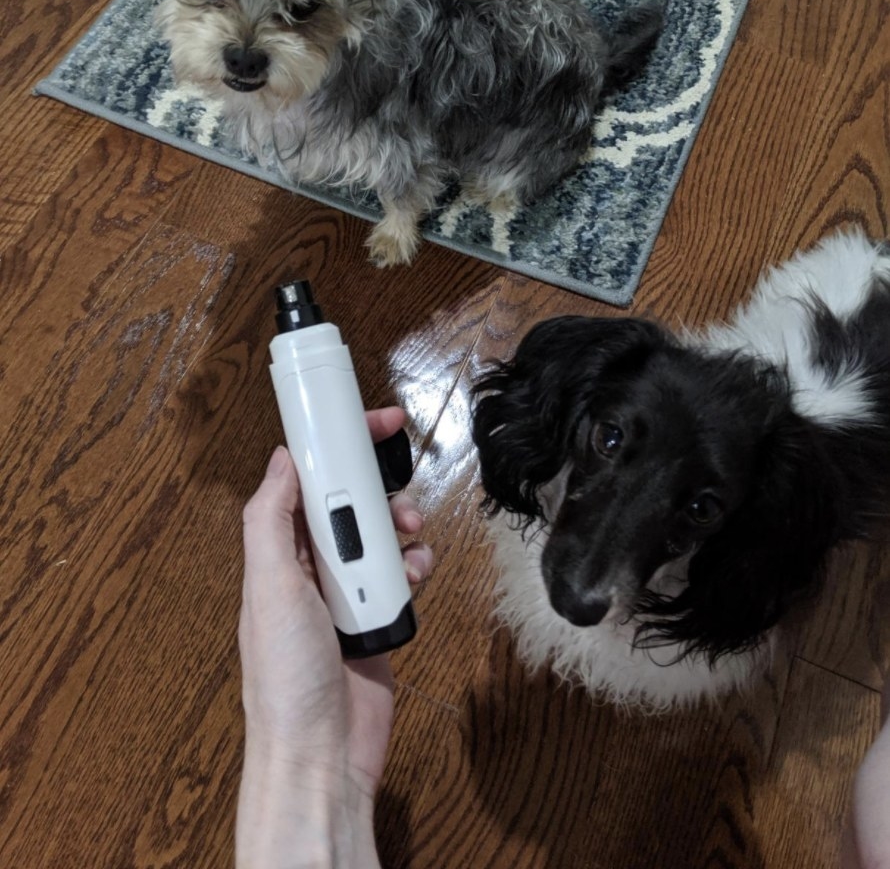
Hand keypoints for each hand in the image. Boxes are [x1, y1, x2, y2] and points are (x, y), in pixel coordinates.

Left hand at [236, 407, 431, 868]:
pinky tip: (417, 574)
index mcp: (278, 555)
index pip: (305, 483)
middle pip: (348, 504)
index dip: (334, 447)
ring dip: (400, 524)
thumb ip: (271, 520)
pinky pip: (402, 575)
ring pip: (380, 536)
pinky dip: (415, 567)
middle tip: (400, 470)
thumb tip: (281, 459)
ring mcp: (346, 594)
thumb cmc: (287, 678)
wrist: (323, 754)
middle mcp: (311, 570)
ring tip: (412, 529)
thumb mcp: (269, 587)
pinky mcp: (378, 618)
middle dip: (375, 483)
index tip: (366, 421)